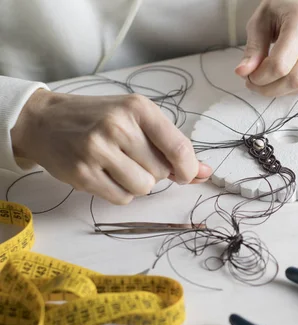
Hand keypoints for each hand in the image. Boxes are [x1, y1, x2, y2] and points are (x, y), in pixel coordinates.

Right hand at [11, 90, 211, 204]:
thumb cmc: (99, 119)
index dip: (189, 169)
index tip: (186, 174)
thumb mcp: (137, 119)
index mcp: (138, 108)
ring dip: (138, 183)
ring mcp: (97, 150)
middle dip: (155, 171)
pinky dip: (120, 192)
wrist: (45, 121)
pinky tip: (106, 174)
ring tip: (120, 166)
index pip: (179, 148)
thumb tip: (206, 173)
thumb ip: (172, 145)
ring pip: (144, 188)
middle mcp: (118, 126)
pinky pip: (122, 198)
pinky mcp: (82, 173)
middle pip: (162, 172)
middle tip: (134, 157)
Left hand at [235, 0, 297, 96]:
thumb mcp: (264, 17)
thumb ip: (254, 46)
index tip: (249, 77)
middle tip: (257, 84)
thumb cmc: (288, 2)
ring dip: (286, 91)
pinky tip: (288, 77)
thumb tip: (243, 73)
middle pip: (297, 79)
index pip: (280, 64)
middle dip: (272, 89)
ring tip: (272, 82)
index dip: (261, 78)